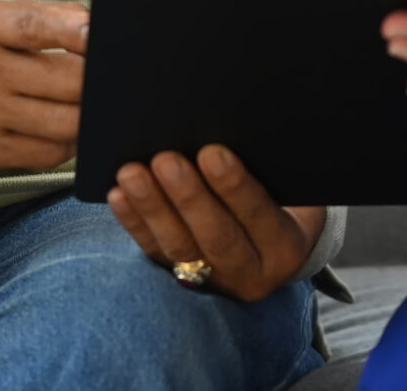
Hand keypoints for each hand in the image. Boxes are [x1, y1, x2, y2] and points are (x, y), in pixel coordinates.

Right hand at [0, 0, 88, 172]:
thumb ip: (38, 17)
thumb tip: (92, 25)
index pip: (34, 26)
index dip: (73, 31)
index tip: (99, 35)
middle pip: (66, 82)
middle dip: (99, 82)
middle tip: (115, 79)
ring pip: (65, 123)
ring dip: (88, 116)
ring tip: (93, 106)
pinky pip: (47, 154)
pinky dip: (68, 144)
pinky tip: (67, 130)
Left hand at [108, 145, 326, 301]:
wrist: (274, 239)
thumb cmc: (282, 196)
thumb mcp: (288, 185)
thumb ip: (267, 165)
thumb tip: (228, 129)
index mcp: (285, 246)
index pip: (261, 216)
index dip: (236, 187)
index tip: (213, 153)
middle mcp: (251, 271)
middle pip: (217, 236)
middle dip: (188, 196)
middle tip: (166, 159)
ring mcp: (213, 279)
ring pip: (179, 246)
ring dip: (152, 207)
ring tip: (132, 172)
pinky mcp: (180, 277)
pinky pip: (153, 250)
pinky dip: (134, 222)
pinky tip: (118, 195)